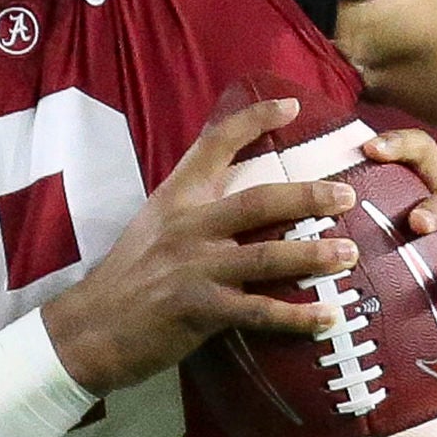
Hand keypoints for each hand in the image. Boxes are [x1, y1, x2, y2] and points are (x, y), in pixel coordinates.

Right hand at [43, 98, 362, 396]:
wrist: (86, 329)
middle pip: (259, 201)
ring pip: (267, 255)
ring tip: (349, 254)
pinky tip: (327, 318)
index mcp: (175, 200)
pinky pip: (258, 310)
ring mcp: (193, 268)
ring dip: (314, 254)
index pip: (214, 146)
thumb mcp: (151, 228)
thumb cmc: (123, 281)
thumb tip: (237, 205)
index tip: (292, 107)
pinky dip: (297, 315)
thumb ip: (191, 212)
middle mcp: (187, 227)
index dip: (254, 121)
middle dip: (309, 196)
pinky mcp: (198, 309)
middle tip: (346, 195)